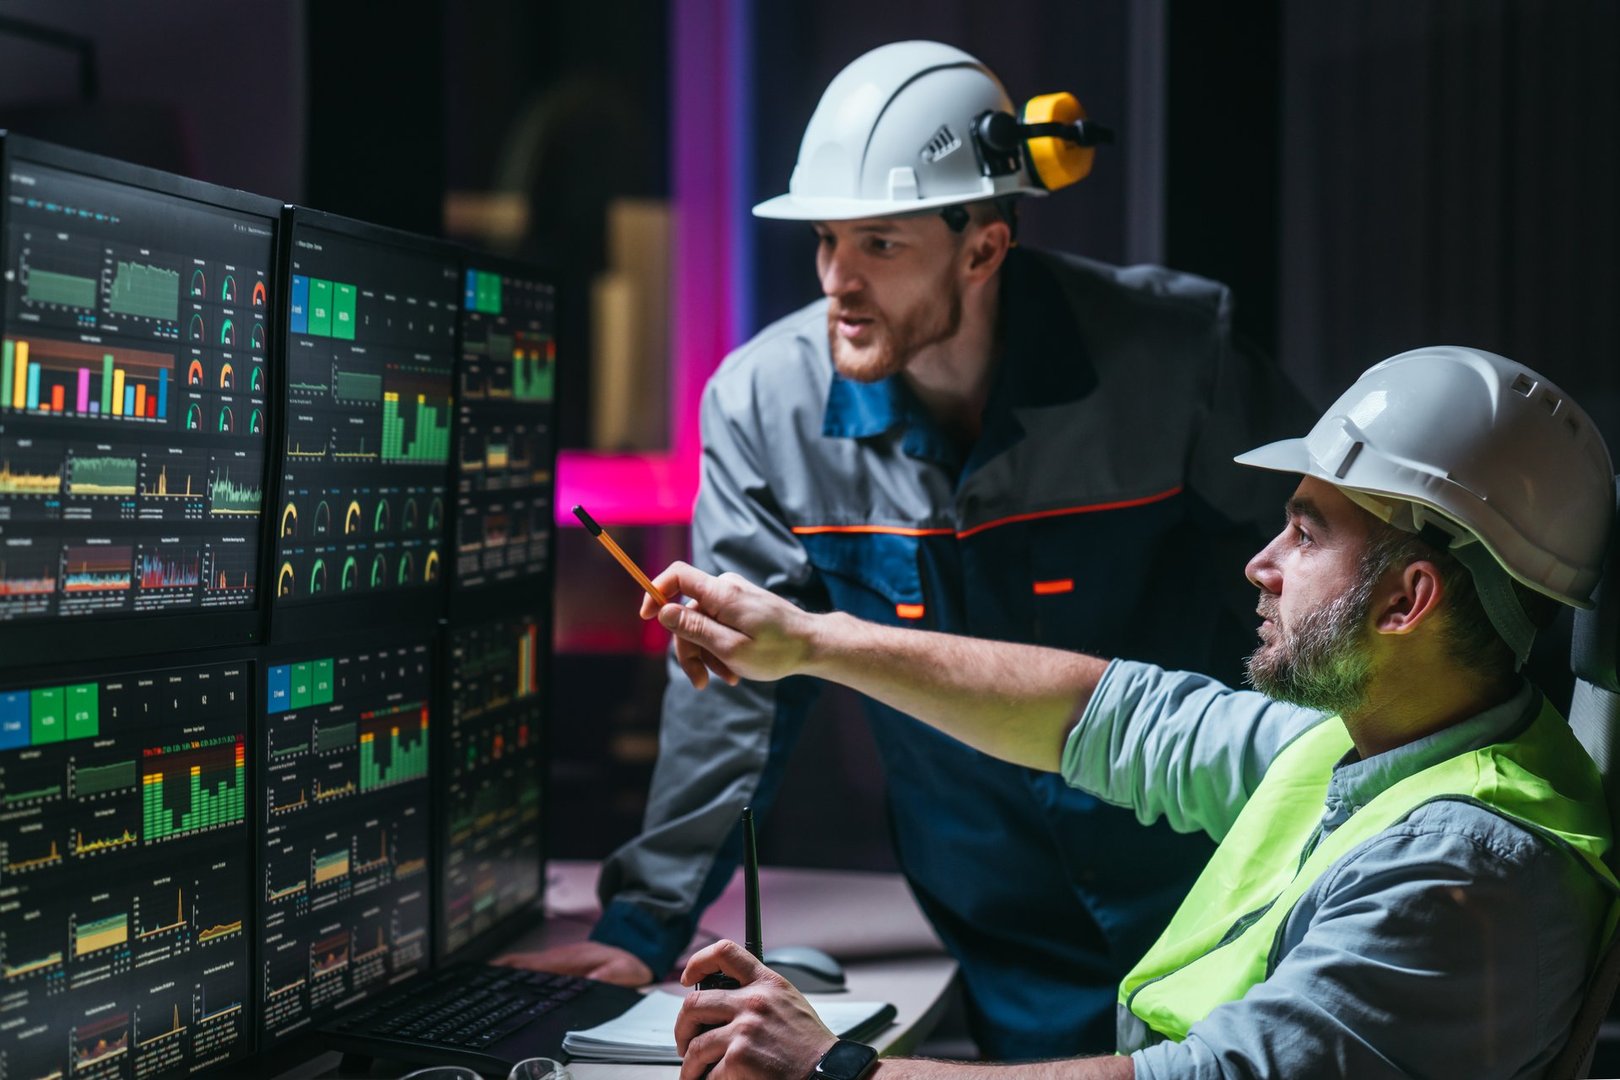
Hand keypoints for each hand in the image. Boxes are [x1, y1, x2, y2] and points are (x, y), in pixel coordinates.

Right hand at [493, 940, 653, 985]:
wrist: (634, 949)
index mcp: (568, 960)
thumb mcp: (624, 971)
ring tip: (482, 988)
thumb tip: (591, 980)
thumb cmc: (627, 961)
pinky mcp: (558, 966)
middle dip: (498, 973)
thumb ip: (609, 976)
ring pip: (523, 967)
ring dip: (503, 974)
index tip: (492, 975)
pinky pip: (531, 970)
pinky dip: (515, 975)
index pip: (533, 964)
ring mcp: (556, 961)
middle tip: (477, 985)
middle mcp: (558, 958)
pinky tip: (505, 987)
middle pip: (520, 964)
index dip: (511, 969)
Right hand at [640, 562, 818, 689]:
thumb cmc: (777, 651)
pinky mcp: (741, 605)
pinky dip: (720, 648)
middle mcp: (726, 587)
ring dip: (707, 654)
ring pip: (702, 624)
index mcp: (723, 593)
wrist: (814, 645)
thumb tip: (663, 610)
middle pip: (687, 612)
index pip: (677, 575)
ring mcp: (734, 595)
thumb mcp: (731, 648)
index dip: (655, 591)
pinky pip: (717, 624)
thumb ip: (695, 628)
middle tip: (701, 682)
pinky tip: (734, 671)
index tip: (646, 618)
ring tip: (729, 678)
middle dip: (689, 649)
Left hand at [675, 939, 835, 1079]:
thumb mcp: (788, 1002)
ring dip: (689, 1063)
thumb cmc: (810, 1045)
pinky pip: (709, 1072)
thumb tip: (725, 1003)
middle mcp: (753, 1001)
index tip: (688, 976)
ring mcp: (745, 1029)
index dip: (698, 961)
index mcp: (766, 983)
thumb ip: (759, 995)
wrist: (827, 1072)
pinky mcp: (739, 1057)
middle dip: (683, 1026)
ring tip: (692, 1072)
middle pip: (695, 1003)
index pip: (725, 953)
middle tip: (685, 1040)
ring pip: (696, 1044)